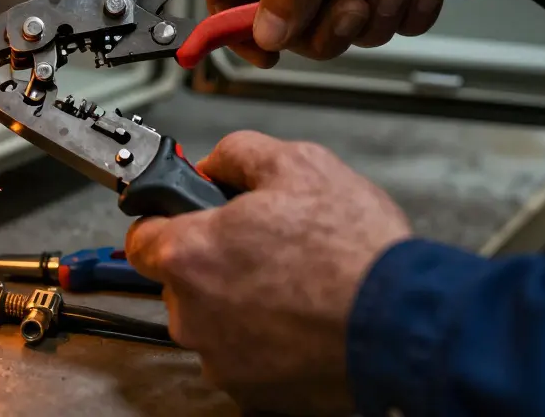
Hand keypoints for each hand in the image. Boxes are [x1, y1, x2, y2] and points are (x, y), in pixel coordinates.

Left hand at [125, 131, 411, 415]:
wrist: (403, 323)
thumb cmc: (354, 252)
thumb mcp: (298, 164)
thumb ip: (238, 154)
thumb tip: (216, 163)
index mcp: (189, 253)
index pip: (141, 236)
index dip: (168, 220)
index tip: (188, 218)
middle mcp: (191, 313)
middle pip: (181, 281)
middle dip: (215, 263)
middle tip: (264, 249)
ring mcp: (219, 358)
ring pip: (213, 323)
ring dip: (240, 305)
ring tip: (295, 286)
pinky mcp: (250, 391)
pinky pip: (244, 358)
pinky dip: (266, 343)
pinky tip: (302, 321)